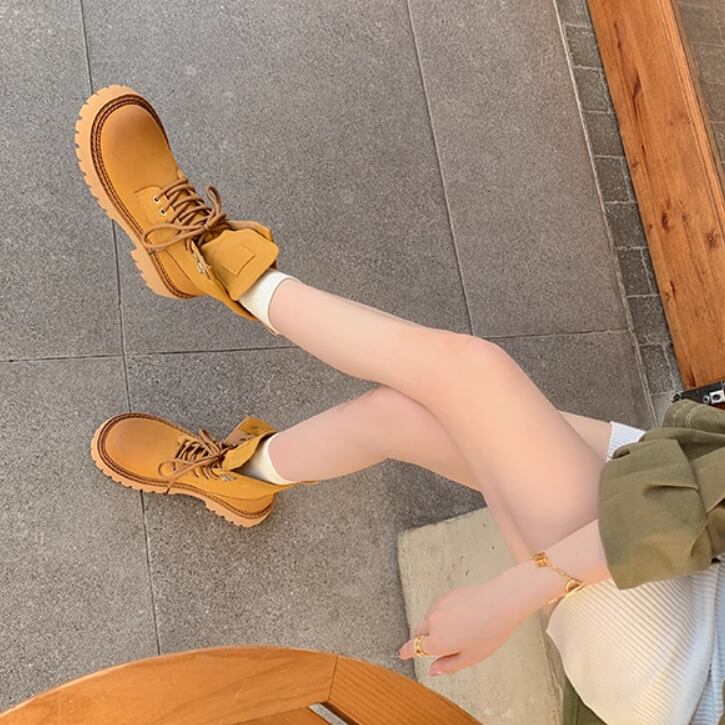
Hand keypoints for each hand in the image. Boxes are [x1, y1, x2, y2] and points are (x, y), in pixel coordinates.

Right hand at [398, 574, 528, 675]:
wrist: (500, 603)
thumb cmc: (488, 632)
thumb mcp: (470, 658)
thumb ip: (447, 665)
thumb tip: (432, 670)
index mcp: (436, 642)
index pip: (413, 647)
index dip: (406, 652)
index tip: (402, 653)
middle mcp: (432, 623)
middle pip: (419, 633)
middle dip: (425, 640)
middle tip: (443, 645)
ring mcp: (438, 607)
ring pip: (430, 619)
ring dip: (436, 626)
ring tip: (461, 630)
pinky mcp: (445, 595)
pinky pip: (439, 608)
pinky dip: (445, 614)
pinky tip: (463, 618)